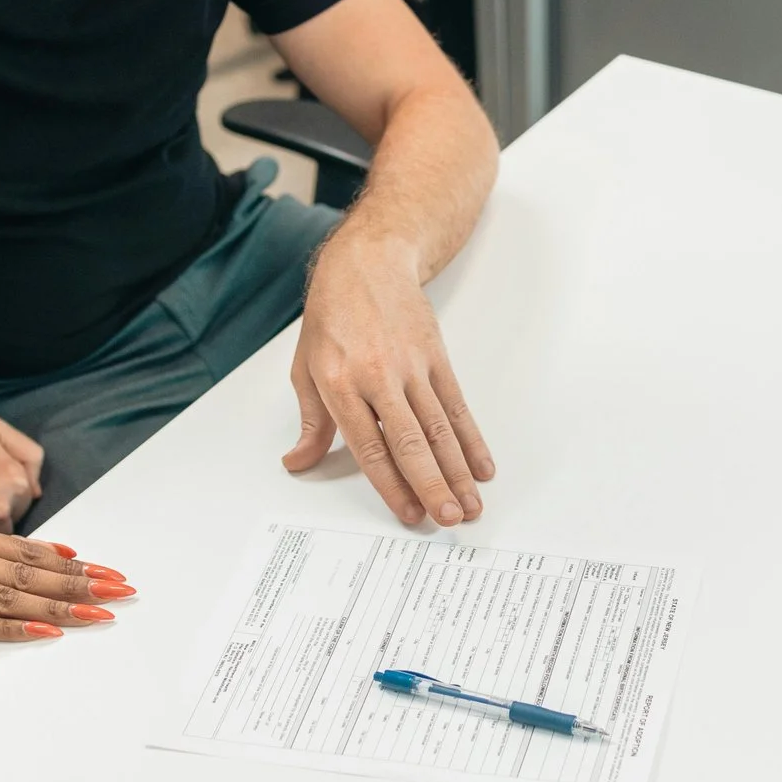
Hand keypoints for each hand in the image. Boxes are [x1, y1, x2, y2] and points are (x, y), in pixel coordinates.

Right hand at [0, 519, 131, 656]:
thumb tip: (63, 556)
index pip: (27, 550)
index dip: (71, 564)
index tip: (107, 573)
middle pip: (26, 571)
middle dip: (77, 583)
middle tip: (116, 590)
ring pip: (10, 596)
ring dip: (58, 609)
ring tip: (95, 614)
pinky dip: (16, 628)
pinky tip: (47, 631)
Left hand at [283, 231, 492, 526]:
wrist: (367, 262)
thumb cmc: (332, 317)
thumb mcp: (306, 368)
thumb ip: (311, 422)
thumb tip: (299, 463)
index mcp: (340, 383)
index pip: (370, 445)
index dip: (391, 484)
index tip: (408, 514)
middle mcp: (379, 376)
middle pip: (411, 441)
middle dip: (433, 484)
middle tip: (449, 519)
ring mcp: (412, 366)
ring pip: (440, 428)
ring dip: (458, 471)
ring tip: (471, 504)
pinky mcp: (436, 357)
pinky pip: (457, 405)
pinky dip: (472, 439)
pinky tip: (482, 466)